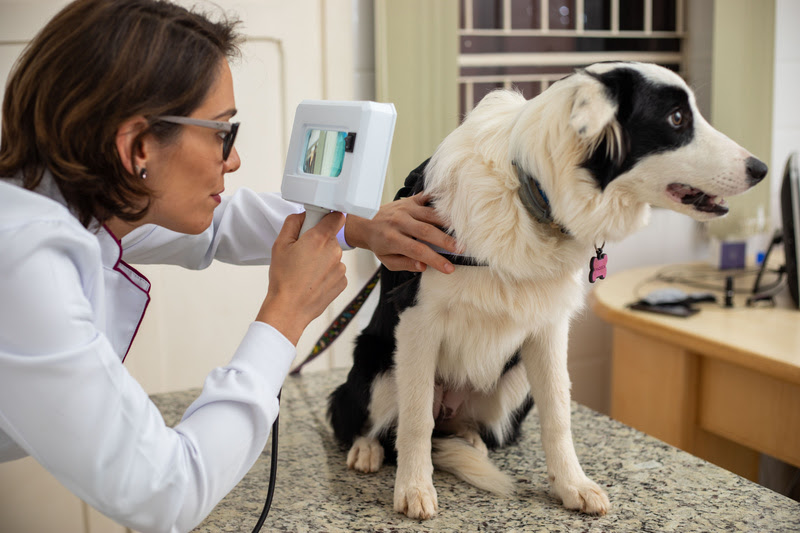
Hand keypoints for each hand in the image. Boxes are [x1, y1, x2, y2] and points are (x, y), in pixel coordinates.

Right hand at [256, 211, 346, 344]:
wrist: (289, 308)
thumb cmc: (283, 278)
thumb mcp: (280, 244)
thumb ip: (292, 223)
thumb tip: (302, 215)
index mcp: (319, 239)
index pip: (336, 216)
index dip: (327, 217)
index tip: (319, 222)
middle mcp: (334, 251)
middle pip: (331, 238)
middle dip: (318, 242)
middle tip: (302, 253)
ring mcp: (340, 268)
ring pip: (332, 256)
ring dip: (322, 259)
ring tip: (305, 271)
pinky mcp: (342, 282)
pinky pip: (335, 271)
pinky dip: (326, 274)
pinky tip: (312, 281)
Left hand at [344, 193, 459, 273]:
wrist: (365, 222)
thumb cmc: (379, 244)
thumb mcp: (387, 260)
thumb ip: (405, 264)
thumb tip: (423, 266)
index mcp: (392, 239)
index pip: (417, 250)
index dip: (435, 260)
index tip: (449, 268)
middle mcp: (399, 221)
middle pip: (427, 231)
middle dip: (446, 241)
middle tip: (462, 249)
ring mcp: (405, 208)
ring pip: (430, 214)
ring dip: (448, 223)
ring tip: (462, 232)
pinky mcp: (410, 200)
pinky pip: (428, 198)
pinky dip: (441, 201)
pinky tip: (454, 207)